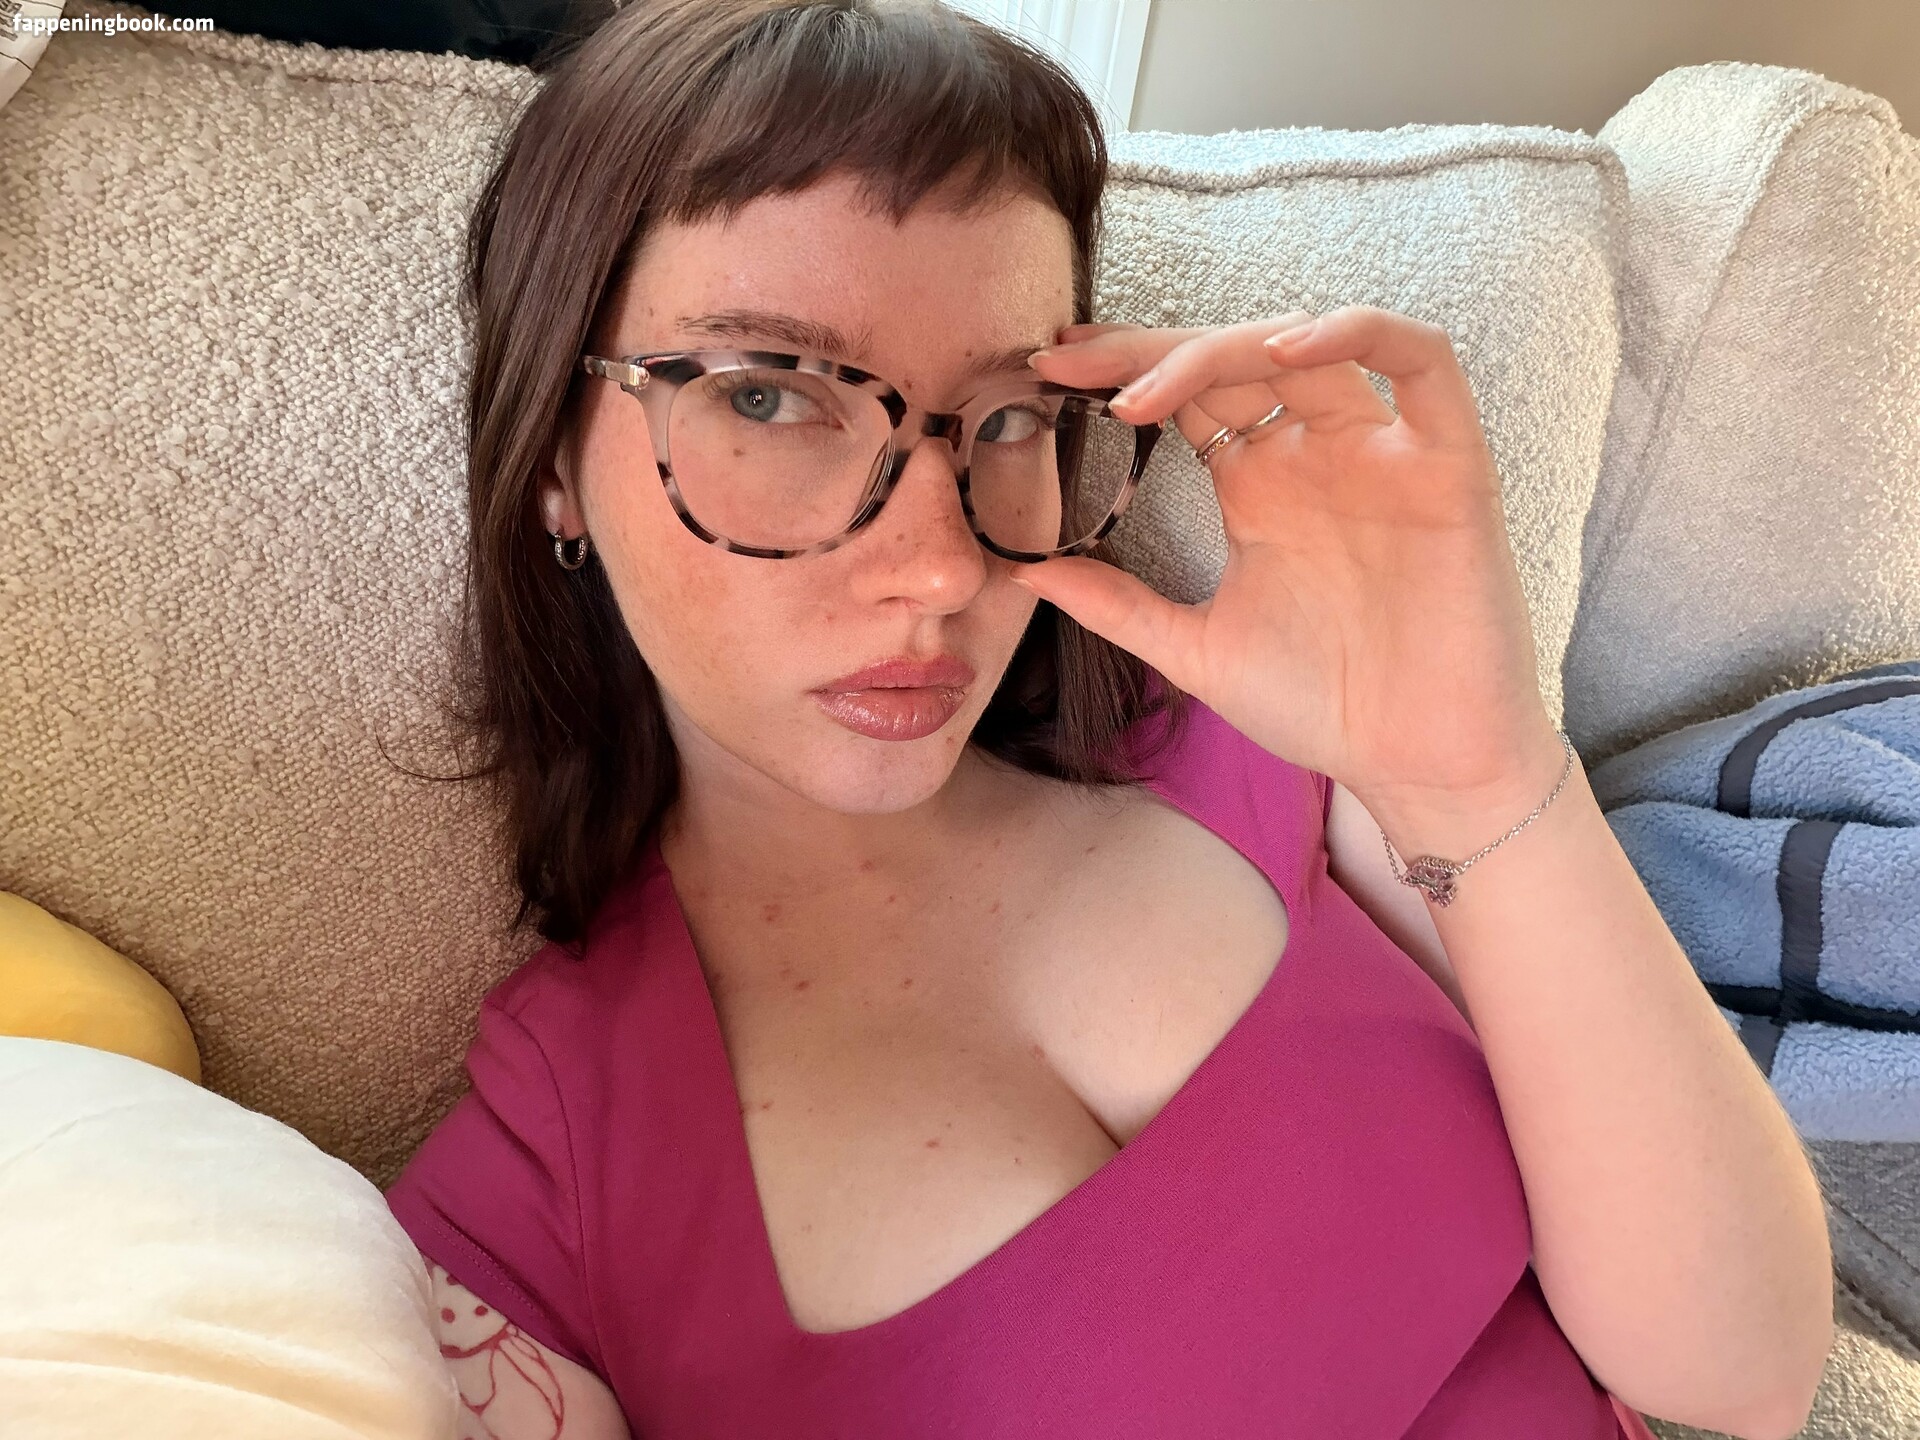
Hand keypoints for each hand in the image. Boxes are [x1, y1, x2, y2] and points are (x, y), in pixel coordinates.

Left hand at [1018, 304, 1559, 808]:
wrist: (1417, 763)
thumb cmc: (1324, 708)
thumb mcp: (1195, 651)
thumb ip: (1117, 607)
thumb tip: (1022, 575)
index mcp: (1258, 488)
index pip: (1187, 396)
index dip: (1123, 369)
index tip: (1047, 370)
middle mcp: (1315, 455)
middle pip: (1231, 360)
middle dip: (1146, 349)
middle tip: (1068, 360)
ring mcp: (1381, 451)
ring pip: (1308, 346)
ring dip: (1225, 344)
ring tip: (1148, 383)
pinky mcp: (1446, 461)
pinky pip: (1420, 361)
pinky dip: (1359, 334)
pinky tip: (1285, 353)